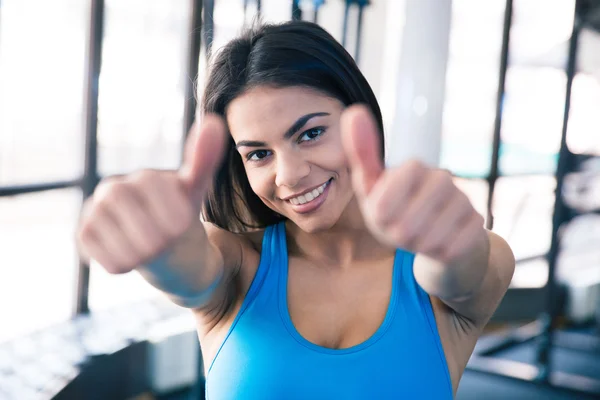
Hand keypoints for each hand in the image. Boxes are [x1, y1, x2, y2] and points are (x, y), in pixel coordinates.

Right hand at [76, 115, 227, 273]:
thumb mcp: (196, 191)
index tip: (183, 222)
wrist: (165, 251)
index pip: (158, 197)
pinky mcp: (84, 236)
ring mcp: (95, 212)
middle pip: (141, 224)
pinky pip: (109, 259)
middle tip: (168, 240)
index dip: (176, 215)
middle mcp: (113, 190)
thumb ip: (203, 160)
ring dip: (147, 254)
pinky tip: (133, 256)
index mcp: (142, 178)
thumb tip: (214, 121)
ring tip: (153, 249)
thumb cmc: (180, 217)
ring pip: (125, 245)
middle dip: (160, 237)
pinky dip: (128, 264)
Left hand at [340, 105, 484, 263]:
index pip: (383, 203)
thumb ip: (362, 155)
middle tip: (402, 229)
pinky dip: (437, 255)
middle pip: (406, 225)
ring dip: (417, 246)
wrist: (439, 241)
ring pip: (428, 239)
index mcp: (414, 167)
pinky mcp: (478, 225)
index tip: (384, 214)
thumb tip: (354, 111)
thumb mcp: (373, 188)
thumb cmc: (398, 212)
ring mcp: (464, 200)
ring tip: (420, 237)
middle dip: (398, 236)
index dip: (382, 216)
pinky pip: (448, 250)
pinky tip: (441, 244)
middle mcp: (443, 178)